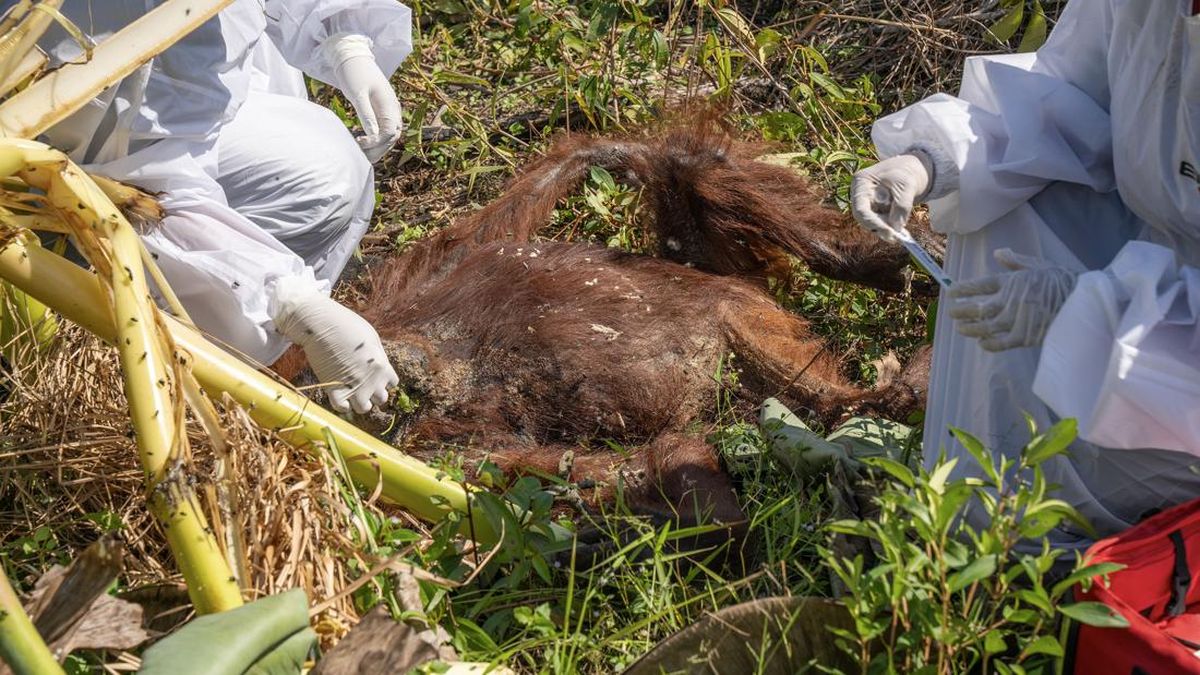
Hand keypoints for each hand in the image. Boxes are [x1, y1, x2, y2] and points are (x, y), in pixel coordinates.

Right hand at [273, 288, 398, 413]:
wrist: (322, 324)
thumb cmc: (346, 325)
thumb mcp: (372, 337)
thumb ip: (378, 355)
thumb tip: (378, 365)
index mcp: (382, 366)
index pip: (392, 384)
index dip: (382, 380)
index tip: (372, 374)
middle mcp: (372, 380)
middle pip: (381, 399)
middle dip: (373, 392)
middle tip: (361, 382)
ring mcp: (354, 387)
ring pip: (364, 409)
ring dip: (359, 402)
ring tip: (351, 391)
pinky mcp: (335, 390)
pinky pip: (343, 409)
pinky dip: (342, 404)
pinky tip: (338, 394)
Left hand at [326, 34, 402, 162]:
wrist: (352, 56)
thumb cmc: (354, 72)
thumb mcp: (358, 94)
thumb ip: (366, 114)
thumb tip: (373, 136)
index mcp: (389, 104)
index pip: (390, 132)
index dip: (377, 142)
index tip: (359, 142)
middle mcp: (393, 109)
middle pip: (392, 137)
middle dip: (378, 149)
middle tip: (360, 155)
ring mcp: (389, 109)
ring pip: (389, 135)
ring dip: (378, 146)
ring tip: (361, 152)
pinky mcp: (382, 109)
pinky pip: (384, 129)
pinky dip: (375, 139)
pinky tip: (363, 142)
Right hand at [850, 153, 932, 242]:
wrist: (913, 169)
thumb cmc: (906, 171)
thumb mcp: (906, 185)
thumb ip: (901, 206)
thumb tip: (896, 227)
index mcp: (861, 183)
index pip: (861, 209)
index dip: (873, 223)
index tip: (889, 232)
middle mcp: (860, 195)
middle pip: (865, 219)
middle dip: (881, 228)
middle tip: (897, 237)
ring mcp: (868, 204)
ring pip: (873, 224)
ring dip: (887, 229)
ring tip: (903, 233)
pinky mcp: (876, 210)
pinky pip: (881, 223)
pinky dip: (891, 228)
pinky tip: (902, 230)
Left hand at [948, 249, 1076, 351]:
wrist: (1084, 301)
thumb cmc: (1061, 280)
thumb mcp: (1038, 265)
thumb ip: (1015, 261)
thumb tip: (998, 253)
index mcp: (1013, 281)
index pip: (981, 285)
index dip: (963, 289)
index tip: (951, 292)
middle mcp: (1011, 301)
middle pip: (978, 308)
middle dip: (962, 311)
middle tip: (952, 313)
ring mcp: (1018, 320)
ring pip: (986, 327)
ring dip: (970, 328)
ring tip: (960, 328)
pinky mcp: (1026, 336)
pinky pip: (1002, 343)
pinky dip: (989, 344)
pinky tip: (982, 342)